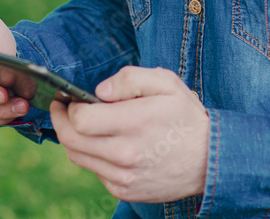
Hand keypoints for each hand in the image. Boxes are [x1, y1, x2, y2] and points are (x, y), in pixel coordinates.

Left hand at [49, 65, 209, 202]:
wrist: (209, 160)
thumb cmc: (185, 116)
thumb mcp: (166, 82)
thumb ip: (130, 78)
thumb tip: (100, 91)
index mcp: (135, 123)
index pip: (81, 120)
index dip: (69, 106)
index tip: (68, 97)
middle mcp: (126, 154)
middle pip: (72, 141)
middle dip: (60, 121)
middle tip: (61, 108)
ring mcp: (123, 177)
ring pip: (79, 158)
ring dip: (73, 139)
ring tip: (80, 123)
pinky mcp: (124, 191)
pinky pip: (95, 172)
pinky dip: (92, 155)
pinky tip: (104, 142)